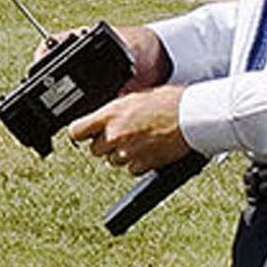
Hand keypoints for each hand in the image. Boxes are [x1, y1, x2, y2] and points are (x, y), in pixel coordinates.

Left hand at [67, 84, 193, 173]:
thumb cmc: (169, 102)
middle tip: (122, 135)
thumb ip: (115, 110)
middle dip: (105, 144)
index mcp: (110, 115)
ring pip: (112, 161)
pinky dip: (138, 163)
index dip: (80, 133)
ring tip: (140, 140)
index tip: (84, 134)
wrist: (191, 116)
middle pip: (94, 150)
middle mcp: (114, 135)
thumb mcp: (134, 97)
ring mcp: (127, 152)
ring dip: (122, 154)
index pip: (76, 131)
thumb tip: (105, 116)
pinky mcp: (141, 165)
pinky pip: (131, 169)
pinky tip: (149, 150)